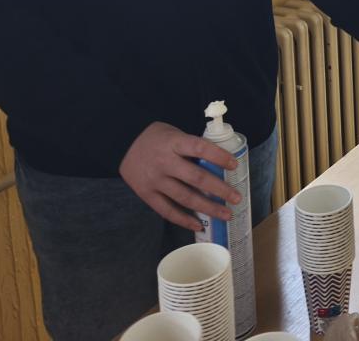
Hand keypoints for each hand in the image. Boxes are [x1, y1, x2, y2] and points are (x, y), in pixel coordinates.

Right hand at [119, 121, 240, 231]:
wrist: (122, 143)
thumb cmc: (156, 137)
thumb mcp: (175, 134)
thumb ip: (191, 148)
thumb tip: (218, 163)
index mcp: (174, 143)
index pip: (200, 148)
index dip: (219, 156)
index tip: (234, 165)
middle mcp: (165, 162)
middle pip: (196, 178)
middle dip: (219, 189)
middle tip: (236, 198)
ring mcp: (155, 180)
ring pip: (185, 198)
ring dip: (208, 208)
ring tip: (226, 214)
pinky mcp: (147, 195)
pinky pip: (167, 211)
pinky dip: (184, 220)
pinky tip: (199, 225)